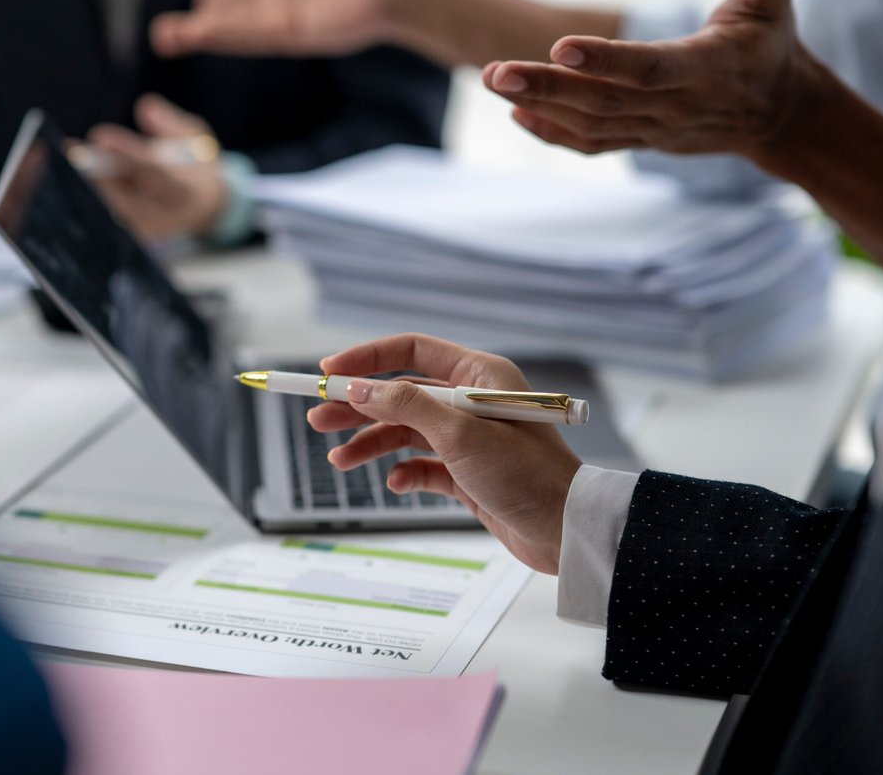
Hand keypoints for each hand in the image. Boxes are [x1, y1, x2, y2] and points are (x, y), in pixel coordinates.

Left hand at [86, 94, 229, 242]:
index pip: (154, 172)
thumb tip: (146, 106)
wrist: (208, 204)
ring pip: (114, 205)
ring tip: (72, 155)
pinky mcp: (136, 232)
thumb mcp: (195, 136)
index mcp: (185, 189)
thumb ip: (171, 123)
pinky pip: (111, 212)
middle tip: (74, 150)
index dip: (128, 154)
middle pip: (127, 194)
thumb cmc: (197, 164)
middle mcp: (166, 213)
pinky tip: (78, 172)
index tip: (101, 135)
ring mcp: (149, 226)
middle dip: (99, 172)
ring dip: (92, 182)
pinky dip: (94, 191)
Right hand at [150, 0, 420, 58]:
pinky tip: (200, 34)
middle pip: (230, 15)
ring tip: (164, 39)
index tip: (197, 5)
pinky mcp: (290, 34)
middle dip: (198, 24)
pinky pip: (248, 35)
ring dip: (200, 35)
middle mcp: (278, 0)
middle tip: (163, 33)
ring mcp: (282, 19)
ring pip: (232, 29)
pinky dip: (222, 35)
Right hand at [309, 333, 582, 573]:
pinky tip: (395, 483)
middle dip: (359, 406)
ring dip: (372, 443)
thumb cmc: (525, 474)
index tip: (327, 370)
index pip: (412, 351)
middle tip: (318, 419)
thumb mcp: (460, 434)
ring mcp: (470, 438)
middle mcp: (473, 401)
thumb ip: (406, 406)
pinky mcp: (469, 474)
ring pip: (407, 431)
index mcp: (479, 375)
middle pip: (402, 393)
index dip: (367, 359)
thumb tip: (358, 388)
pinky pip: (424, 466)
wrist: (564, 530)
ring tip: (338, 461)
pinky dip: (404, 472)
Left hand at [481, 0, 821, 161]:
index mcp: (710, 67)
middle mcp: (679, 105)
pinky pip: (593, 144)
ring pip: (592, 125)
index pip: (651, 67)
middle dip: (548, 87)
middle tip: (495, 70)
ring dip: (540, 104)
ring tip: (493, 79)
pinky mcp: (644, 140)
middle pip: (606, 101)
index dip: (606, 60)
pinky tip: (515, 112)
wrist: (779, 112)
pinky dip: (552, 133)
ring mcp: (658, 130)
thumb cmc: (771, 40)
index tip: (559, 44)